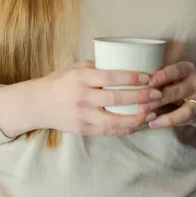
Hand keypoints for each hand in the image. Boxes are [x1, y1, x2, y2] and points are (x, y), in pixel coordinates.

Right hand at [37, 61, 161, 135]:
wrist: (38, 104)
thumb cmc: (61, 81)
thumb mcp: (76, 68)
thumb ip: (99, 67)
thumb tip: (127, 64)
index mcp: (81, 78)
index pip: (111, 77)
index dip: (132, 77)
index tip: (148, 77)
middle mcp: (82, 97)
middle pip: (117, 99)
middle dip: (140, 97)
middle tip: (157, 94)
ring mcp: (82, 116)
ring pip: (114, 120)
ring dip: (136, 118)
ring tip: (152, 112)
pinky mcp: (83, 130)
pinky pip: (108, 131)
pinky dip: (125, 129)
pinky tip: (138, 124)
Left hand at [142, 61, 195, 128]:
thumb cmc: (183, 89)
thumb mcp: (175, 81)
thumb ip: (160, 82)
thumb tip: (134, 86)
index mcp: (188, 69)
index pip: (176, 70)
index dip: (163, 75)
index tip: (149, 80)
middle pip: (175, 88)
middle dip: (156, 95)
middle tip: (139, 101)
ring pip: (179, 103)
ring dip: (160, 107)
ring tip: (144, 113)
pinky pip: (182, 117)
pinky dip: (167, 120)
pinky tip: (154, 123)